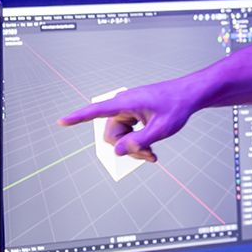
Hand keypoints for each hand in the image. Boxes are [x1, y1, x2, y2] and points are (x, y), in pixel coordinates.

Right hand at [57, 79, 198, 162]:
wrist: (190, 95)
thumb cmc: (177, 106)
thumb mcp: (162, 129)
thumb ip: (139, 141)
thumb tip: (117, 151)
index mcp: (127, 102)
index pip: (97, 111)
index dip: (78, 118)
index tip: (61, 121)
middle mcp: (123, 105)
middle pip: (112, 134)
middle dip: (127, 148)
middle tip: (149, 157)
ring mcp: (128, 110)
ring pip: (120, 136)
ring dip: (134, 147)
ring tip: (152, 154)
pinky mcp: (133, 114)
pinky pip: (127, 132)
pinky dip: (137, 141)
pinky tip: (150, 149)